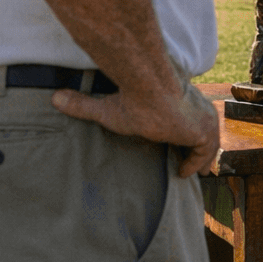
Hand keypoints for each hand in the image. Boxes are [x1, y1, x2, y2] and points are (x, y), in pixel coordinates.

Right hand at [52, 81, 220, 176]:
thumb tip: (54, 98)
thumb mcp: (107, 108)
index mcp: (179, 101)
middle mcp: (196, 106)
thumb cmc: (131, 97)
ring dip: (200, 157)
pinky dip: (197, 163)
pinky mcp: (203, 131)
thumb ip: (83, 105)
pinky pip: (205, 152)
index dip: (184, 133)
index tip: (175, 145)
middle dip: (199, 146)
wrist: (148, 88)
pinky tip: (183, 173)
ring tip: (187, 172)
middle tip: (187, 164)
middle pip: (203, 129)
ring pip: (208, 141)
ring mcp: (203, 118)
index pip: (187, 118)